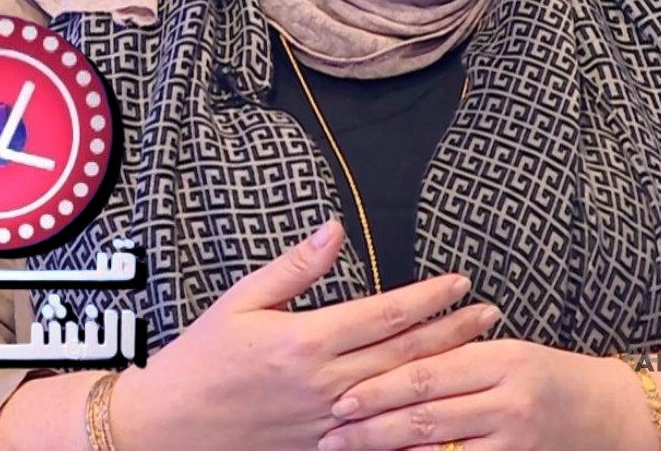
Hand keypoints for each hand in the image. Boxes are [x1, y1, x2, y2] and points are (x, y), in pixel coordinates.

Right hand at [106, 220, 500, 450]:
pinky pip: (379, 435)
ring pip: (399, 394)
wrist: (171, 424)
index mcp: (304, 341)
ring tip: (478, 352)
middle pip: (403, 354)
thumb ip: (294, 267)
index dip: (426, 298)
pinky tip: (440, 409)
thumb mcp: (240, 300)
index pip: (382, 315)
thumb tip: (334, 230)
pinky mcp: (321, 446)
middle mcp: (324, 383)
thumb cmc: (201, 357)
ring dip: (443, 371)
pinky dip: (413, 420)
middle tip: (490, 312)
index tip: (459, 282)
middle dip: (452, 331)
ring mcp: (327, 421)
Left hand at [316, 339, 654, 450]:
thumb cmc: (548, 375)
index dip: (378, 388)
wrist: (613, 414)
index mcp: (499, 359)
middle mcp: (509, 400)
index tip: (339, 399)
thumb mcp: (506, 352)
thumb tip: (386, 354)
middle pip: (426, 415)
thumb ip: (454, 354)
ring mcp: (516, 438)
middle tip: (329, 434)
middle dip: (371, 427)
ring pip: (440, 450)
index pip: (425, 374)